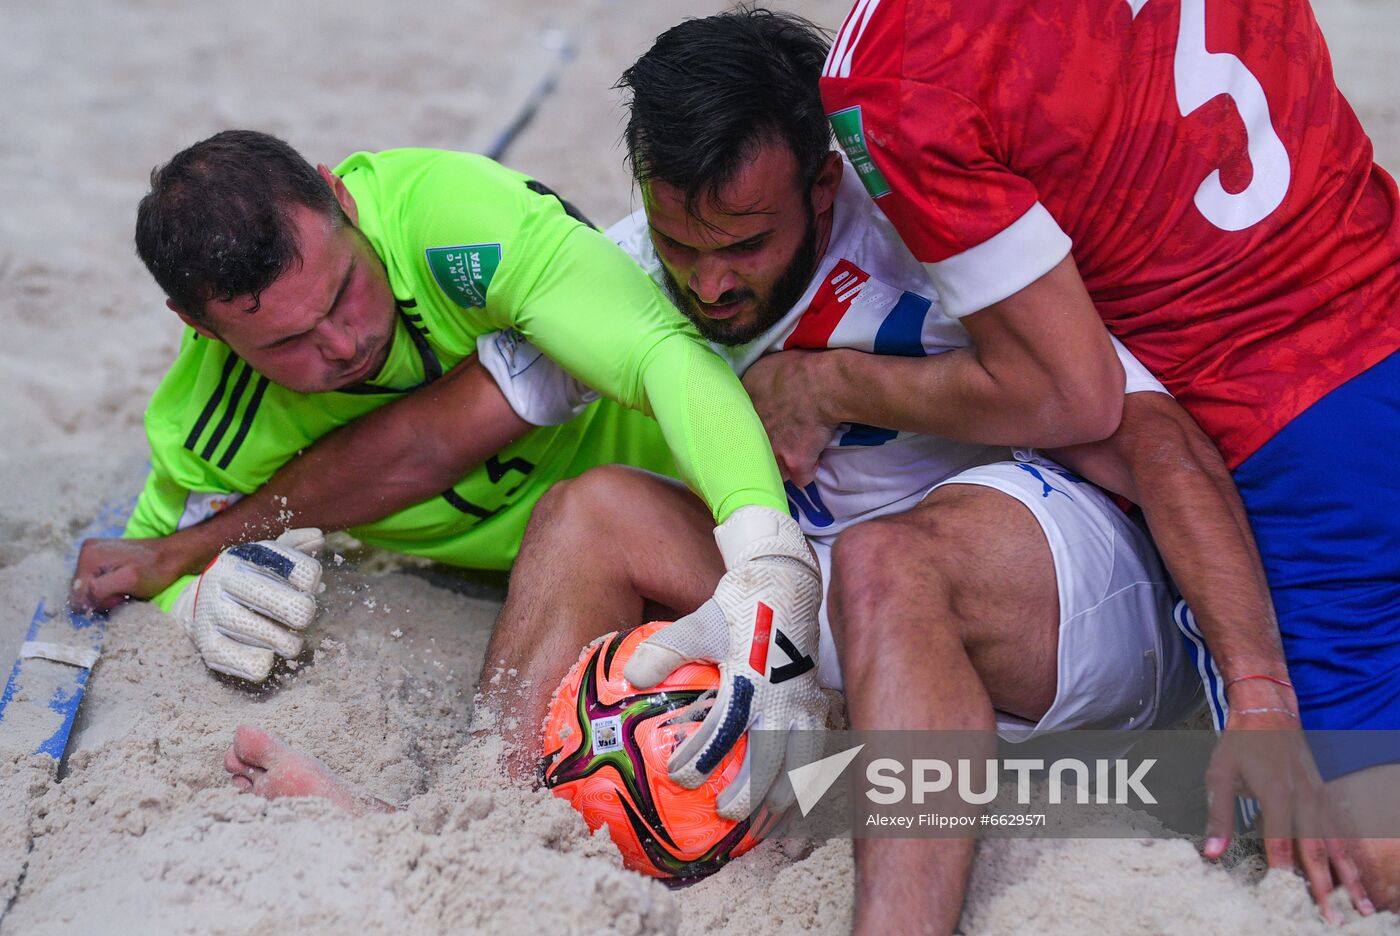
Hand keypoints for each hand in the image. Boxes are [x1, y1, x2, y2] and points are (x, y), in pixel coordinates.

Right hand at [72, 536, 191, 612]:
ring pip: (88, 590)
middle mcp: (85, 552)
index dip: (99, 603)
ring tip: (126, 588)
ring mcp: (91, 554)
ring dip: (106, 595)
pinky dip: (108, 589)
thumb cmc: (156, 570)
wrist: (172, 556)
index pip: (78, 596)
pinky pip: (95, 583)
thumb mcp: (129, 581)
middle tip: (124, 593)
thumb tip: (79, 600)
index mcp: (88, 556)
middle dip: (102, 599)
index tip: (120, 597)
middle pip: (81, 592)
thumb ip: (99, 589)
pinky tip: (123, 585)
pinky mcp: (100, 559)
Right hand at [171, 528, 324, 682]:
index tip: (306, 585)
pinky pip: (255, 666)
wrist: (198, 605)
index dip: (308, 578)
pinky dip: (267, 662)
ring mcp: (211, 616)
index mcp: (240, 557)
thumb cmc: (247, 578)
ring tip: (285, 637)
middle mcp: (221, 583)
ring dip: (290, 642)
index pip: (297, 569)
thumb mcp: (266, 557)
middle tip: (300, 617)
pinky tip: (265, 652)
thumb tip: (317, 537)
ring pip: (276, 640)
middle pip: (291, 607)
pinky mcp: (209, 648)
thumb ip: (294, 546)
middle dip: (303, 614)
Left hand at [625, 506, 825, 820]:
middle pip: (771, 758)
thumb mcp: (700, 622)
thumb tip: (630, 676)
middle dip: (752, 793)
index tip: (680, 779)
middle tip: (726, 815)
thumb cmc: (740, 605)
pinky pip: (820, 750)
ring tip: (766, 824)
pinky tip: (797, 802)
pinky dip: (809, 780)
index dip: (703, 757)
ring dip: (785, 796)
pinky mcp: (820, 703)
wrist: (788, 583)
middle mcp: (782, 697)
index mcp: (750, 679)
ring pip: (802, 761)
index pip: (725, 727)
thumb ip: (666, 649)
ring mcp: (806, 703)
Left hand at [741, 350, 837, 485]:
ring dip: (782, 465)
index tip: (760, 427)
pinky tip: (812, 461)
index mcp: (743, 407)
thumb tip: (756, 389)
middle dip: (763, 451)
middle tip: (775, 444)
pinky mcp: (795, 462)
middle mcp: (753, 432)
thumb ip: (754, 383)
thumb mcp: (765, 366)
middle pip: (752, 452)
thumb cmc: (799, 367)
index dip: (749, 429)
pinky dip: (807, 471)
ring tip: (793, 457)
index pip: (737, 427)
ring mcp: (773, 449)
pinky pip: (801, 478)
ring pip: (773, 470)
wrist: (823, 383)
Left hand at [1202, 700, 1371, 921]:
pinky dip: (1350, 857)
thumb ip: (1217, 814)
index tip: (1287, 896)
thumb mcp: (1219, 773)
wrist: (1269, 710)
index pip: (1280, 840)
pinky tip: (1356, 879)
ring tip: (1360, 907)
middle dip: (1324, 887)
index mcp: (1276, 793)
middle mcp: (1304, 798)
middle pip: (1316, 850)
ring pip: (1336, 844)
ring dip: (1348, 878)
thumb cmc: (1240, 743)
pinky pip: (1340, 832)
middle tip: (1333, 919)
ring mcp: (1320, 797)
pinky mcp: (1325, 796)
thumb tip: (1210, 851)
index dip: (1283, 870)